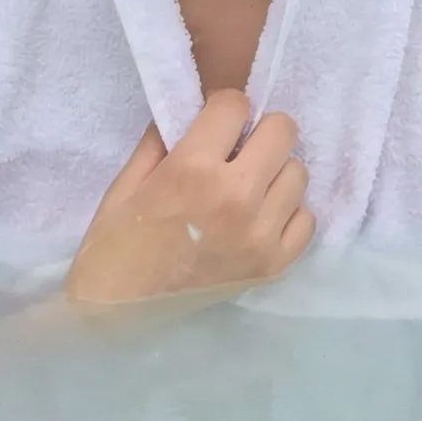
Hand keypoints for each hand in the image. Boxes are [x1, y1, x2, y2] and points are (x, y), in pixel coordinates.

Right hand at [64, 90, 315, 307]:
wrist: (116, 316)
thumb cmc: (115, 246)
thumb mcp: (127, 182)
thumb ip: (164, 138)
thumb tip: (195, 108)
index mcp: (193, 169)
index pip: (237, 104)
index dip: (223, 109)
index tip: (213, 125)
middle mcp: (236, 197)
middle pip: (283, 130)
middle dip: (258, 133)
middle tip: (236, 153)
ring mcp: (260, 234)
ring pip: (298, 172)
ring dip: (273, 174)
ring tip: (246, 190)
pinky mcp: (273, 265)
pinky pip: (306, 219)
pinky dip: (286, 214)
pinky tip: (258, 220)